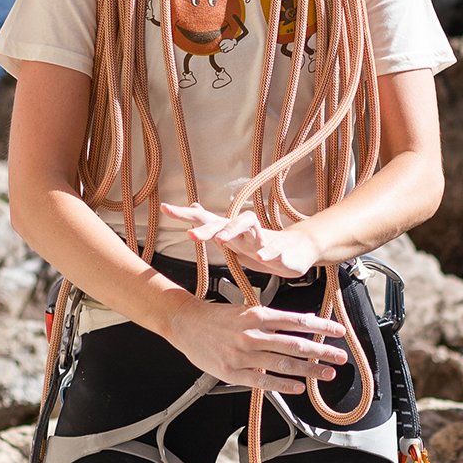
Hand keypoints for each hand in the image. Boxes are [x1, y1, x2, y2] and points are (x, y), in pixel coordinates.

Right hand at [159, 293, 349, 396]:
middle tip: (341, 357)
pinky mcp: (233, 372)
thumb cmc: (218, 316)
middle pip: (295, 344)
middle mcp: (252, 334)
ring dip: (309, 370)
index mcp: (257, 315)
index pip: (297, 320)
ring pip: (283, 364)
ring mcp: (243, 355)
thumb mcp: (246, 309)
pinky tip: (299, 388)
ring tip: (327, 374)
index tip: (339, 332)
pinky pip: (263, 381)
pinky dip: (283, 385)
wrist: (186, 323)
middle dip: (322, 352)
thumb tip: (302, 324)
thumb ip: (272, 319)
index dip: (321, 327)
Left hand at [161, 201, 328, 278]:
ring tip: (220, 240)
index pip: (204, 218)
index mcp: (230, 231)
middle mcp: (243, 231)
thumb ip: (213, 224)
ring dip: (233, 231)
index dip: (184, 214)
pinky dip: (265, 251)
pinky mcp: (278, 250)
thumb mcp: (233, 237)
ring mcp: (261, 238)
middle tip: (191, 235)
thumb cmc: (260, 244)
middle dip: (206, 227)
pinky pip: (271, 248)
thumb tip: (194, 206)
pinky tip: (259, 256)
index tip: (165, 208)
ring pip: (247, 226)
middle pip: (223, 221)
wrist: (296, 250)